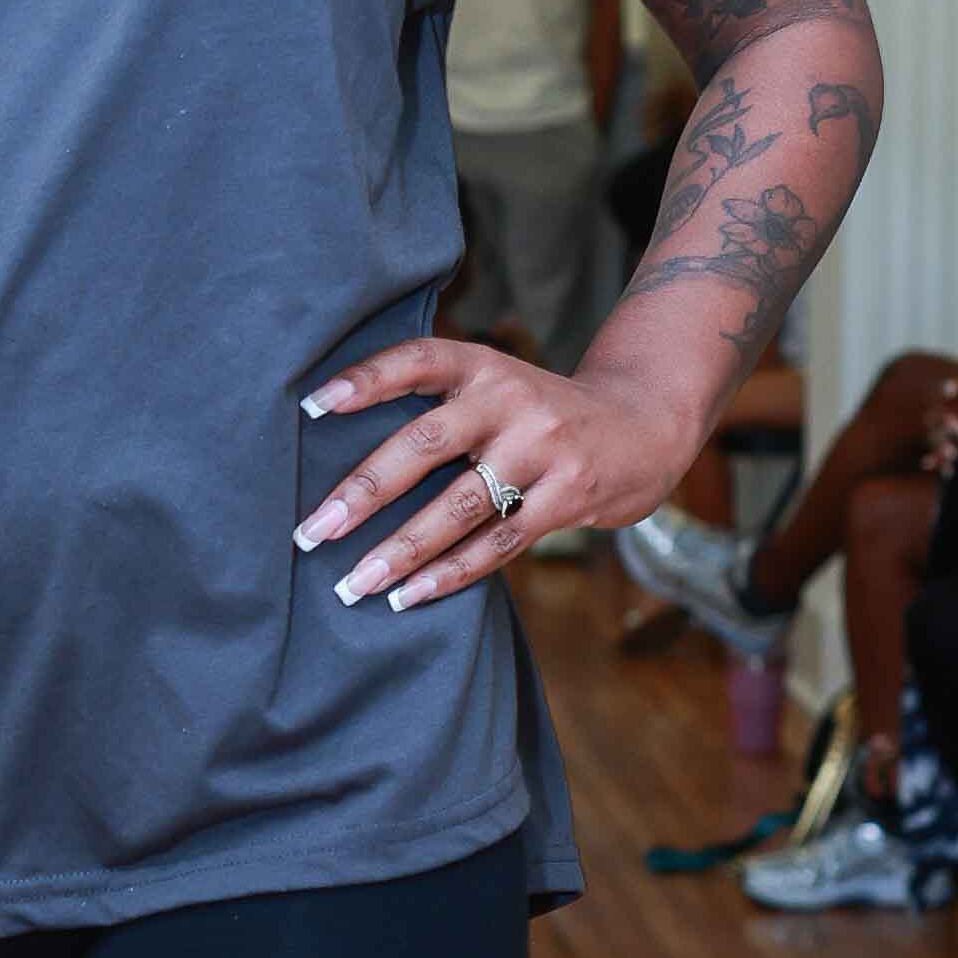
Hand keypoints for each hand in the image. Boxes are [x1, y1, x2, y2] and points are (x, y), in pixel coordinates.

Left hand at [296, 334, 689, 612]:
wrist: (645, 424)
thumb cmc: (542, 413)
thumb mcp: (499, 385)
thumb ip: (441, 406)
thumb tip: (342, 454)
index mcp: (484, 365)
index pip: (418, 360)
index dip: (365, 380)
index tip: (313, 405)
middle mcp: (511, 400)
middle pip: (426, 445)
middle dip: (364, 492)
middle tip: (313, 531)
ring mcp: (543, 450)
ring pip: (460, 507)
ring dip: (402, 550)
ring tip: (355, 583)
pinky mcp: (568, 497)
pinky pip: (498, 544)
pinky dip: (449, 574)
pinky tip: (408, 596)